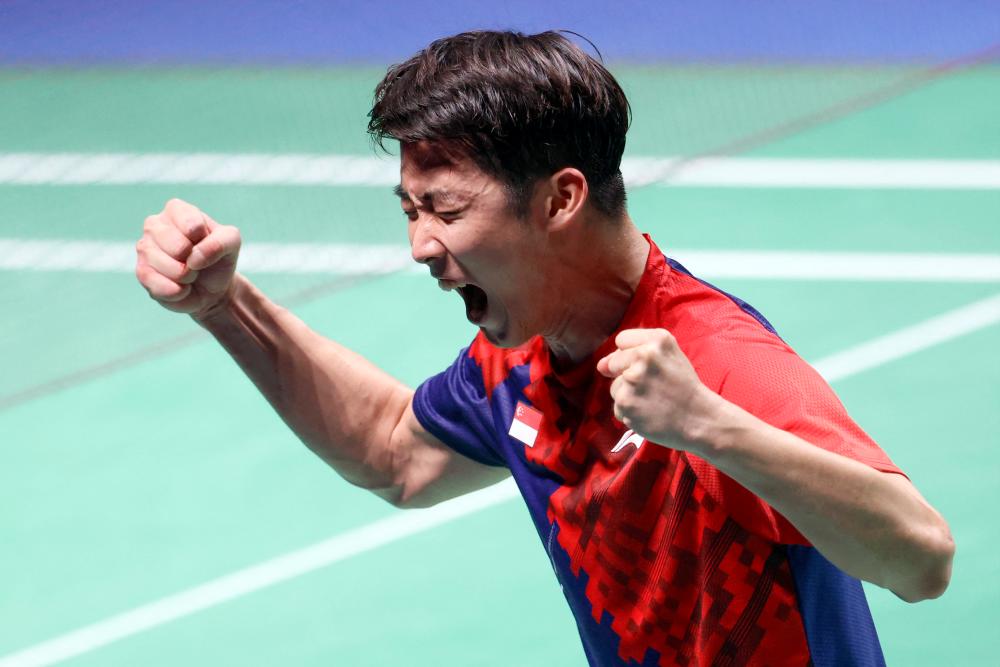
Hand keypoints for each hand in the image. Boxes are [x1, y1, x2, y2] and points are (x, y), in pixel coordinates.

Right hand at [135, 198, 241, 316]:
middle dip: (194, 262)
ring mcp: (145, 248)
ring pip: (166, 266)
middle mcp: (155, 224)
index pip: (192, 225)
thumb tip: (193, 258)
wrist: (212, 289)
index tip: (206, 241)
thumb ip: (220, 242)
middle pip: (178, 247)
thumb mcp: (232, 242)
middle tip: (197, 262)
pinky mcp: (142, 272)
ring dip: (186, 277)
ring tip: (189, 274)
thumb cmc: (218, 258)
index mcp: (177, 210)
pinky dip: (176, 291)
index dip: (205, 240)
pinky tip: (181, 288)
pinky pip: (155, 283)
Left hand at [596, 328, 712, 447]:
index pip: (621, 340)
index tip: (645, 367)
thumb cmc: (683, 387)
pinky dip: (630, 413)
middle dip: (626, 375)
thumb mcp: (669, 356)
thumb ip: (635, 351)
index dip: (629, 354)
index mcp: (657, 340)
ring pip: (615, 387)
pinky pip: (618, 407)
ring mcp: (633, 380)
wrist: (699, 419)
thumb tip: (601, 365)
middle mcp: (644, 356)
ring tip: (652, 401)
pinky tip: (649, 413)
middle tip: (652, 386)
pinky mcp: (626, 403)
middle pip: (613, 362)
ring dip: (628, 396)